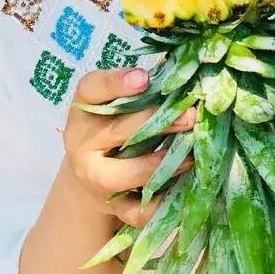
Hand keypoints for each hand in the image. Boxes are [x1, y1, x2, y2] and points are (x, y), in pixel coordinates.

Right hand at [63, 67, 194, 229]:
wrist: (88, 174)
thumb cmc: (112, 126)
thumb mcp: (116, 103)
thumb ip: (143, 86)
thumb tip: (185, 63)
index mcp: (84, 108)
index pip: (92, 89)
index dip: (117, 82)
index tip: (145, 78)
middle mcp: (83, 142)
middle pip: (119, 131)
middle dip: (159, 122)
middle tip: (191, 115)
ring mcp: (95, 177)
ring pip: (127, 174)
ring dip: (161, 165)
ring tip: (190, 157)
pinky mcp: (112, 206)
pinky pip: (139, 211)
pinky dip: (162, 203)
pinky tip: (183, 189)